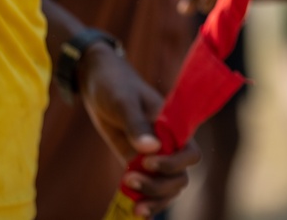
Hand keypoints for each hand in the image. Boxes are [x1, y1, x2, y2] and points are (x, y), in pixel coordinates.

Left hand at [76, 44, 200, 216]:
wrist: (97, 80)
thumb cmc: (114, 84)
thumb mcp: (123, 101)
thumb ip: (137, 124)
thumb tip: (151, 149)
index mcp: (173, 126)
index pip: (189, 154)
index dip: (173, 164)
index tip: (148, 162)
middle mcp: (167, 143)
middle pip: (179, 177)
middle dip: (160, 187)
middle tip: (130, 181)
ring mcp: (152, 155)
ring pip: (167, 187)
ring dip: (154, 199)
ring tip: (133, 205)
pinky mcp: (135, 162)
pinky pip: (147, 186)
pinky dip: (143, 200)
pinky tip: (132, 208)